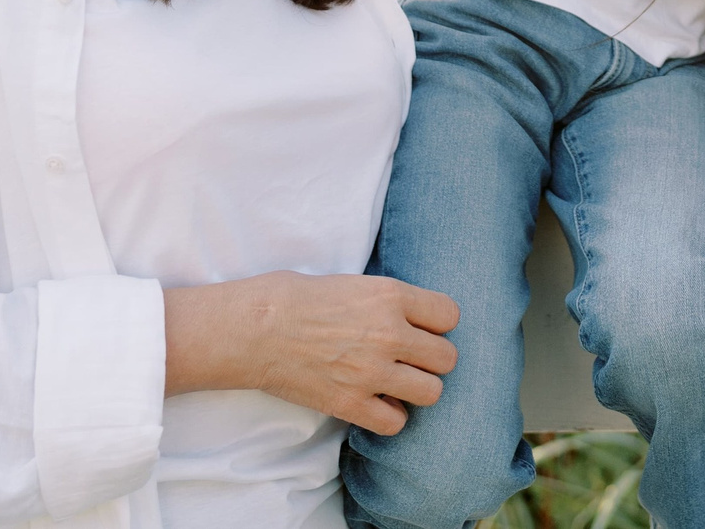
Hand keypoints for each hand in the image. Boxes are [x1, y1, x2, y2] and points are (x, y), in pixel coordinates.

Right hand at [169, 272, 458, 435]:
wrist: (254, 328)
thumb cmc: (295, 297)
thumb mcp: (353, 283)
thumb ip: (387, 301)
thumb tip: (410, 317)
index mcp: (391, 295)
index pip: (450, 315)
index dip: (437, 324)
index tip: (420, 328)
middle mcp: (389, 333)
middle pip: (447, 357)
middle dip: (431, 359)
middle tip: (408, 359)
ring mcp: (372, 371)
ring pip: (432, 391)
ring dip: (417, 389)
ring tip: (396, 383)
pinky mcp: (351, 403)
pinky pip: (396, 422)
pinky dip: (389, 416)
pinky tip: (376, 403)